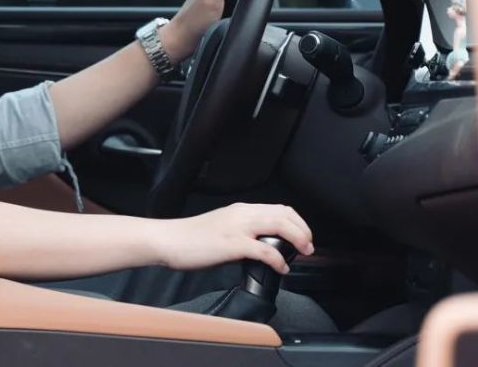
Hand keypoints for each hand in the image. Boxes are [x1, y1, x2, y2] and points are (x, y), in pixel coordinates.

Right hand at [158, 203, 314, 273]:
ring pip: (279, 225)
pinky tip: (281, 269)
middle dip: (303, 230)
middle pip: (284, 214)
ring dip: (297, 239)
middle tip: (309, 247)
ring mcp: (237, 228)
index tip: (304, 236)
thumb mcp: (222, 229)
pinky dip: (278, 260)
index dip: (297, 222)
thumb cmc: (190, 238)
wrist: (168, 240)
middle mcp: (242, 214)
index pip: (279, 208)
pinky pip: (264, 250)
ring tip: (303, 253)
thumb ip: (242, 233)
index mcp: (240, 210)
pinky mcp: (231, 244)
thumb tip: (260, 248)